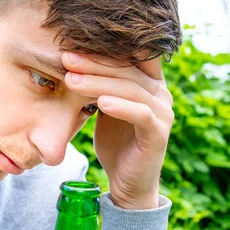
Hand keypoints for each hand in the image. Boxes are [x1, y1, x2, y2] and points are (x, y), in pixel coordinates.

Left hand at [63, 53, 173, 209]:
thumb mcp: (104, 110)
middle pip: (126, 69)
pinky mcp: (159, 133)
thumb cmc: (115, 144)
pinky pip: (141, 114)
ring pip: (130, 89)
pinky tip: (100, 103)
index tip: (69, 46)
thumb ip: (99, 86)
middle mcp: (160, 93)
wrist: (127, 183)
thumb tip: (73, 60)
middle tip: (66, 58)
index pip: (127, 56)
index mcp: (148, 83)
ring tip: (72, 80)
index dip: (100, 50)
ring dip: (98, 83)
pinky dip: (120, 107)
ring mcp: (163, 112)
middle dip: (94, 63)